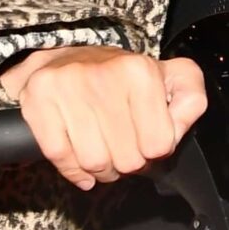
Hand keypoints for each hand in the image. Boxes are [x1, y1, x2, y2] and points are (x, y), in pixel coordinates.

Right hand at [0, 46, 207, 191]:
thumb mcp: (168, 79)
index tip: (146, 140)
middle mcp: (104, 75)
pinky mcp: (38, 99)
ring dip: (100, 170)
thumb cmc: (121, 78)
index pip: (159, 145)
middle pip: (127, 160)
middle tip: (123, 150)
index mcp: (141, 71)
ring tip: (103, 154)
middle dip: (128, 163)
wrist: (65, 59)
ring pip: (94, 162)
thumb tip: (178, 128)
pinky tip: (81, 162)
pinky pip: (60, 157)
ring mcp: (68, 86)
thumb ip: (190, 101)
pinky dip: (72, 169)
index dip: (155, 150)